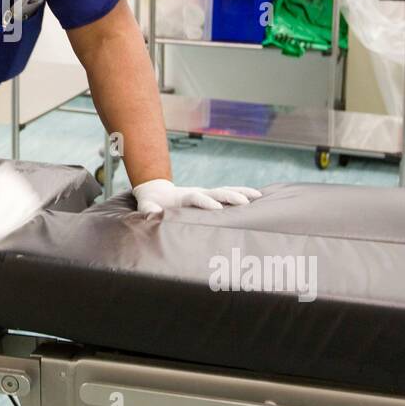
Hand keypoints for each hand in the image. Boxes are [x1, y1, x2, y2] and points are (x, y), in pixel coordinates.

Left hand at [133, 178, 262, 214]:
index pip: (196, 198)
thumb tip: (153, 214)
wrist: (156, 191)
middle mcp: (197, 192)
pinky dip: (241, 194)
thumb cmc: (151, 202)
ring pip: (226, 191)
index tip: (217, 209)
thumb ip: (148, 209)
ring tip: (258, 196)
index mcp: (183, 196)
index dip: (206, 203)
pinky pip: (227, 194)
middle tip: (244, 203)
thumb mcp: (145, 205)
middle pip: (216, 192)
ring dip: (241, 192)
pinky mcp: (210, 197)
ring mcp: (205, 194)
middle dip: (230, 196)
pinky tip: (257, 198)